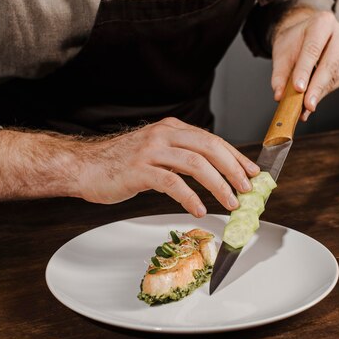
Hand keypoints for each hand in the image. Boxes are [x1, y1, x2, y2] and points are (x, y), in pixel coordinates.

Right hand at [77, 118, 259, 216]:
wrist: (86, 167)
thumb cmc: (122, 164)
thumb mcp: (157, 152)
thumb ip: (182, 157)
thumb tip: (216, 174)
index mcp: (172, 129)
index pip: (213, 140)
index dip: (236, 157)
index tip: (252, 173)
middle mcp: (164, 135)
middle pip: (209, 149)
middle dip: (233, 170)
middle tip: (246, 189)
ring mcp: (151, 151)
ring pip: (196, 165)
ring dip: (218, 186)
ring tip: (230, 203)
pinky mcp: (139, 170)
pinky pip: (172, 183)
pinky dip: (190, 198)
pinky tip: (199, 209)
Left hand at [271, 8, 338, 120]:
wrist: (305, 35)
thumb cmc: (294, 41)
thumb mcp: (282, 53)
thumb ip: (279, 74)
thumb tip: (279, 95)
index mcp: (322, 23)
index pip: (313, 49)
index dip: (305, 70)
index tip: (298, 88)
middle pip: (330, 63)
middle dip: (317, 86)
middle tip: (307, 105)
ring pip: (335, 75)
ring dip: (320, 93)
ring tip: (306, 107)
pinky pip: (336, 82)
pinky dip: (323, 93)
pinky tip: (312, 101)